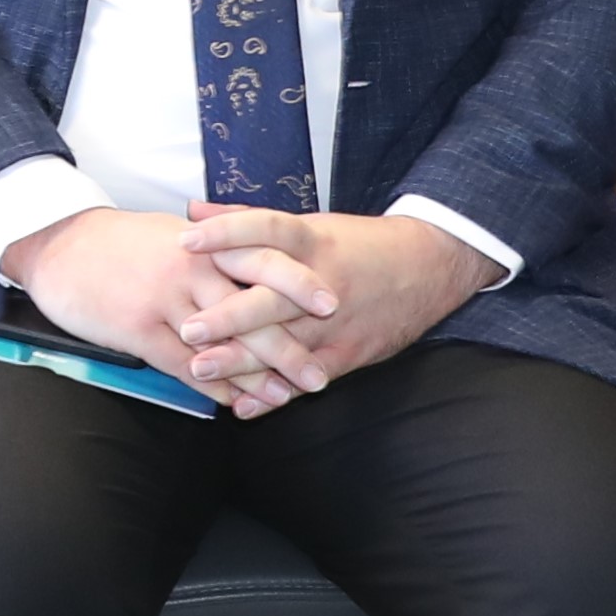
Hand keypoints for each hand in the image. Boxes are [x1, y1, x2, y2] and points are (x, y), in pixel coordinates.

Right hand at [0, 208, 294, 413]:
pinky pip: (183, 364)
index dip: (299, 283)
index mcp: (204, 242)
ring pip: (222, 342)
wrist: (60, 244)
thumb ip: (215, 250)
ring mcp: (165, 298)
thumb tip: (254, 265)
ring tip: (286, 398)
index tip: (334, 305)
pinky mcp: (138, 328)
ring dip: (256, 374)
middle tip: (321, 373)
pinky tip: (233, 402)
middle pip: (251, 307)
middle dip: (289, 344)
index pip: (263, 258)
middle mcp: (191, 267)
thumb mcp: (173, 236)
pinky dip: (212, 385)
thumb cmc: (120, 243)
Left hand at [162, 204, 484, 407]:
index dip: (227, 232)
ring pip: (286, 344)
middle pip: (273, 297)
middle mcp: (322, 280)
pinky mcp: (349, 352)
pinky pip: (309, 376)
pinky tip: (245, 405)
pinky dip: (277, 393)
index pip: (266, 229)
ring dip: (243, 360)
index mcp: (312, 240)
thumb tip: (193, 210)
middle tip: (189, 328)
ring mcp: (336, 321)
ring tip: (201, 370)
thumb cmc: (359, 244)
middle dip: (229, 315)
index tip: (186, 239)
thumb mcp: (310, 224)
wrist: (430, 266)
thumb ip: (247, 220)